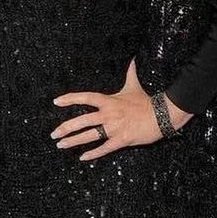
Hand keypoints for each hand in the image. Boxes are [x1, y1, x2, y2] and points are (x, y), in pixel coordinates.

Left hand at [51, 59, 190, 161]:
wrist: (162, 114)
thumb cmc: (146, 101)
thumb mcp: (134, 86)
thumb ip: (130, 73)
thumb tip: (133, 60)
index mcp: (109, 101)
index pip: (85, 97)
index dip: (69, 99)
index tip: (56, 102)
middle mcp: (108, 114)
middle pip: (82, 121)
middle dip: (65, 128)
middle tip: (54, 134)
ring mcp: (114, 128)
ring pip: (89, 135)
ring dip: (73, 141)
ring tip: (61, 145)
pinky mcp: (121, 140)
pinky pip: (104, 148)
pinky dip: (93, 154)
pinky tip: (83, 157)